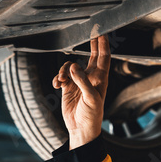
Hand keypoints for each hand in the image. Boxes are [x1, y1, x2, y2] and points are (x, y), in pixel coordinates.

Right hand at [52, 35, 110, 149]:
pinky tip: (56, 86)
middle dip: (90, 45)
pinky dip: (57, 78)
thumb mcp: (91, 98)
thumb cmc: (92, 115)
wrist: (81, 129)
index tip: (102, 33)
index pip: (103, 58)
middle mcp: (91, 78)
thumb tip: (74, 66)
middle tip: (90, 33)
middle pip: (91, 57)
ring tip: (61, 80)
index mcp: (100, 79)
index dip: (103, 45)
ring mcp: (79, 82)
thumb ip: (83, 81)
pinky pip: (61, 76)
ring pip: (70, 66)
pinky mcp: (68, 88)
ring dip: (64, 70)